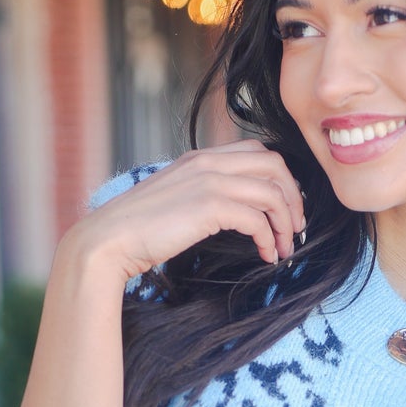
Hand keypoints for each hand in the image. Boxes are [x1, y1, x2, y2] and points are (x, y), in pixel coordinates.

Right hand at [69, 142, 307, 283]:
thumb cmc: (139, 229)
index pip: (258, 151)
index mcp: (201, 157)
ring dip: (286, 222)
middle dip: (293, 196)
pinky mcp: (209, 206)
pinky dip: (268, 238)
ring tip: (283, 248)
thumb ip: (203, 194)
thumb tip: (231, 212)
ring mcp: (208, 181)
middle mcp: (208, 162)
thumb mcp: (176, 200)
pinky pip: (257, 218)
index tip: (285, 208)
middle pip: (274, 164)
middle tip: (295, 227)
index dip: (281, 179)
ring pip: (272, 192)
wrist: (109, 240)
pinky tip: (265, 255)